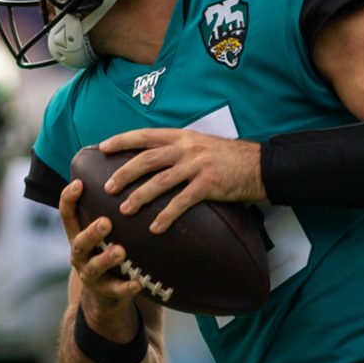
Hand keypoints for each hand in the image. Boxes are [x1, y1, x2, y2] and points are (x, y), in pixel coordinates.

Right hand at [58, 177, 146, 338]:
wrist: (105, 295)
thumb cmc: (106, 251)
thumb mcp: (101, 231)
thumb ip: (107, 208)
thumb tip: (126, 167)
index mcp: (77, 236)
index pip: (67, 215)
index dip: (69, 200)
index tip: (79, 183)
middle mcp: (79, 254)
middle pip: (79, 242)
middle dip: (91, 232)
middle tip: (106, 222)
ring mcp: (91, 275)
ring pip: (94, 267)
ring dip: (106, 259)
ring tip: (120, 251)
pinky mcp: (106, 292)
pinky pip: (116, 291)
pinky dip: (126, 287)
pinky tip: (138, 282)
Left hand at [97, 128, 263, 233]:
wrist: (261, 165)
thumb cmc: (231, 158)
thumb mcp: (202, 145)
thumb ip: (180, 149)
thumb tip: (156, 159)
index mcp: (183, 137)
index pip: (146, 135)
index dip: (122, 140)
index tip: (102, 147)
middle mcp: (187, 148)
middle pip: (147, 159)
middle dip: (124, 173)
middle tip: (108, 187)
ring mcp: (198, 166)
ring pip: (160, 181)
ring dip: (140, 196)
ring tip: (125, 210)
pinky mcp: (209, 184)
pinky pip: (182, 202)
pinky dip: (167, 215)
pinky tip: (156, 227)